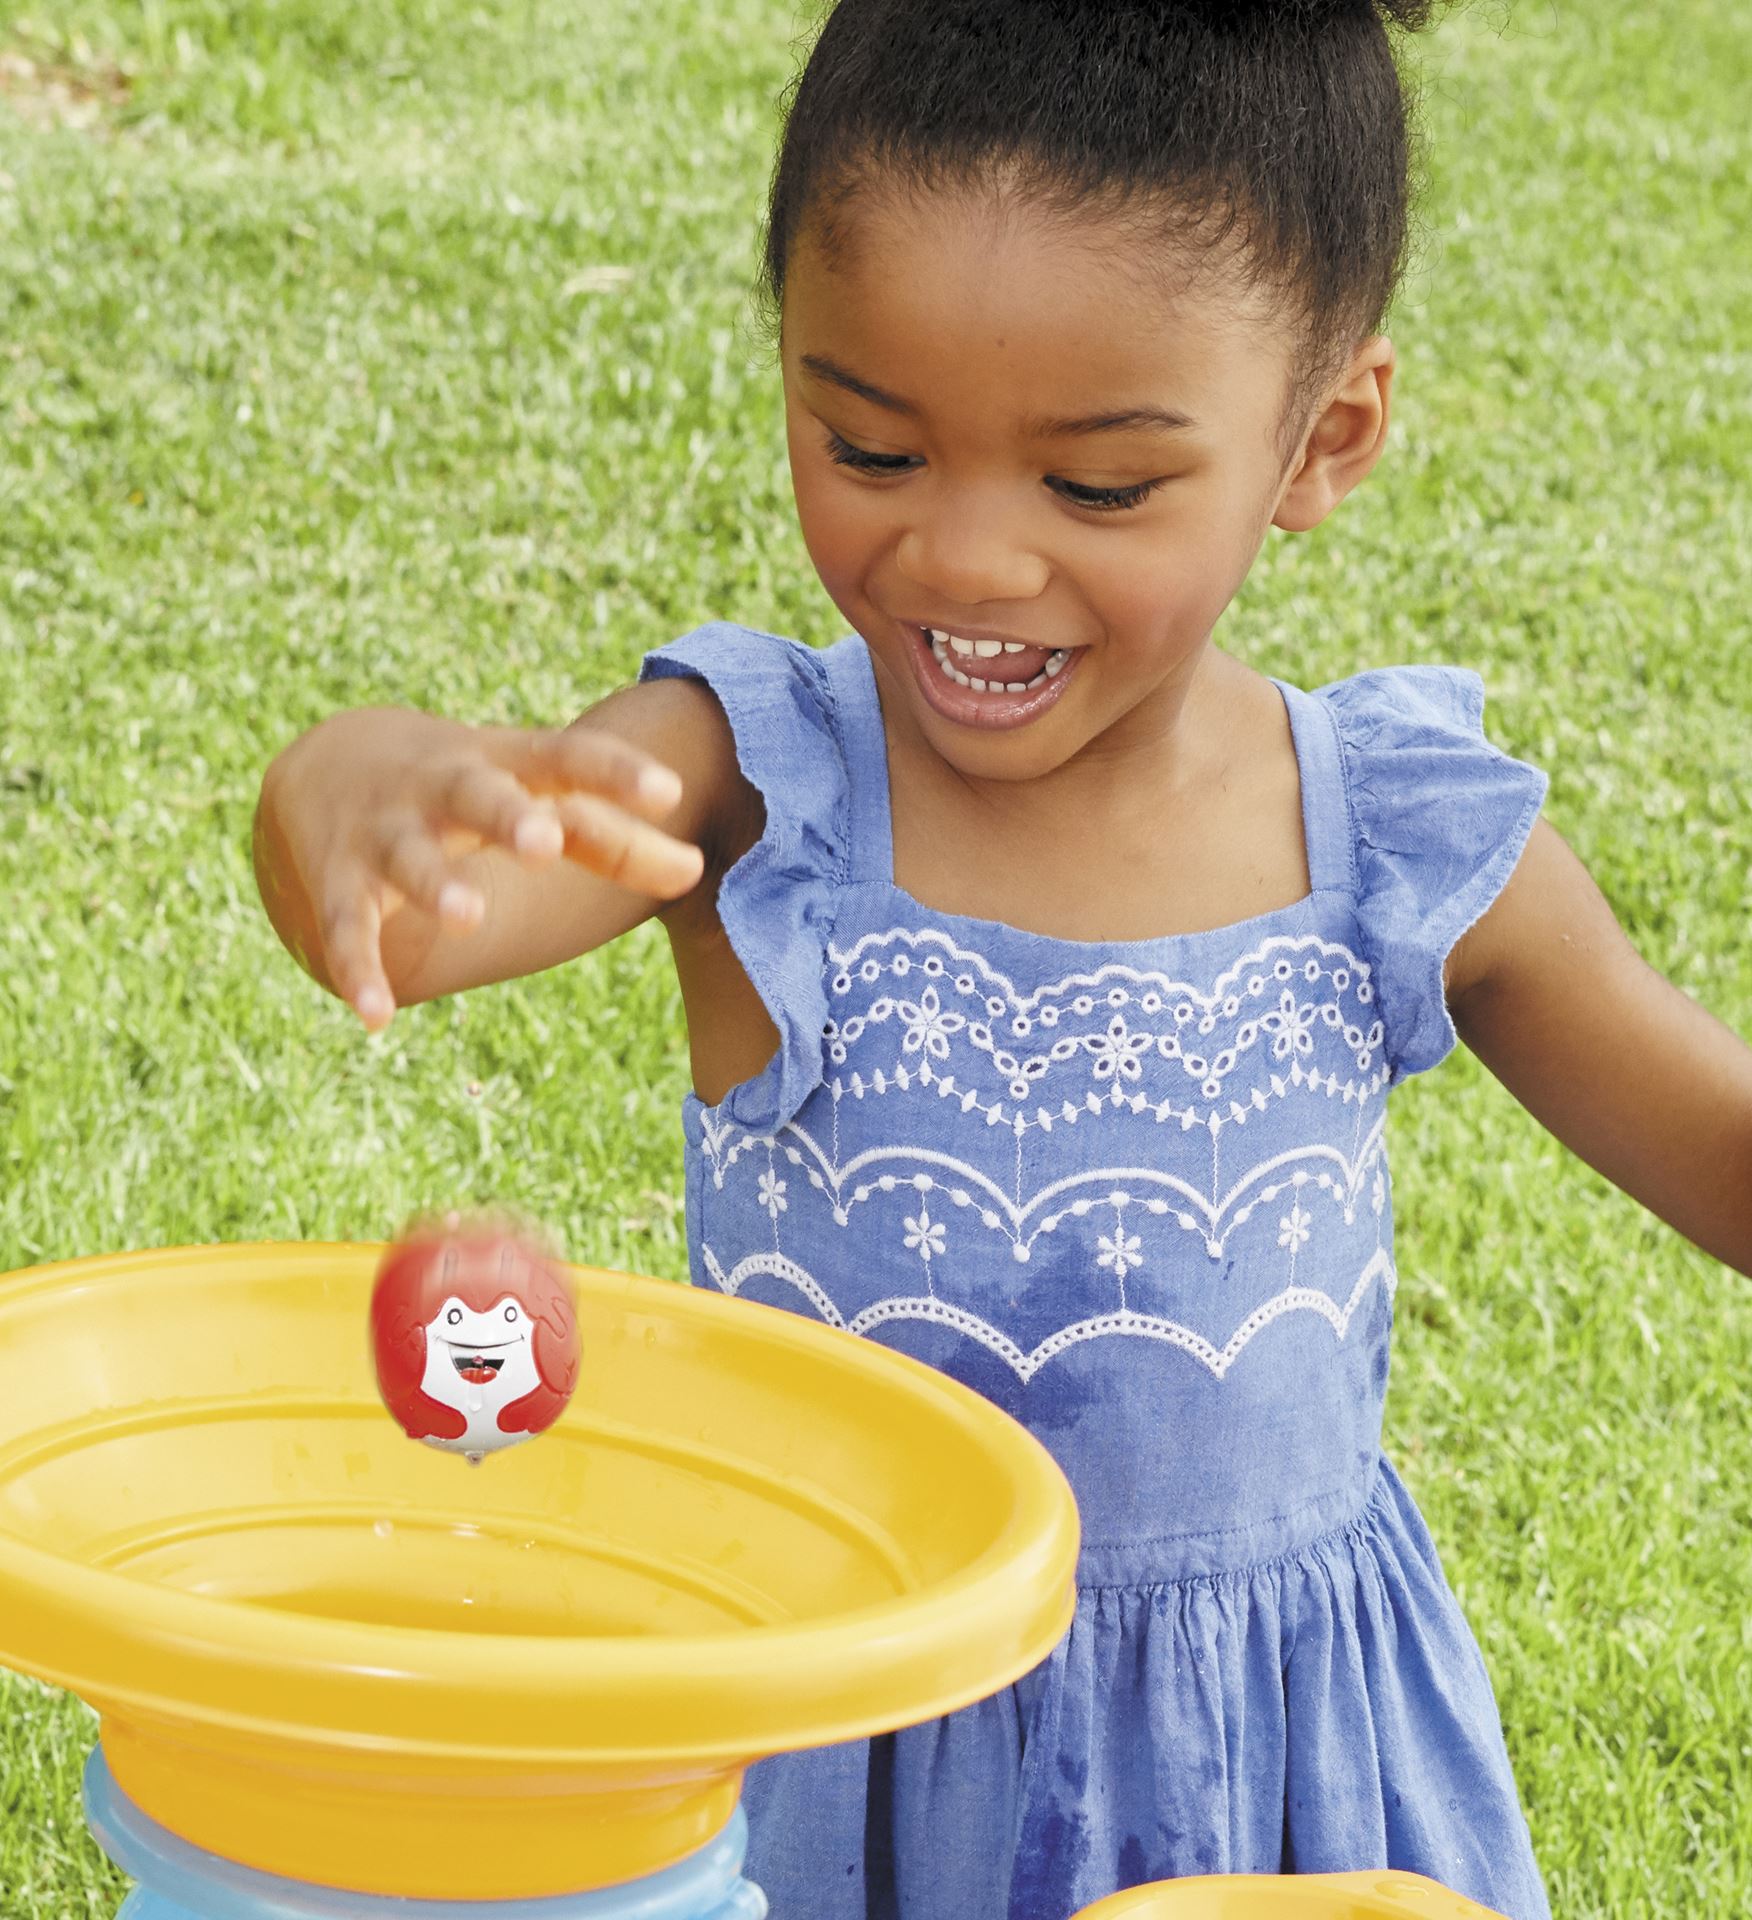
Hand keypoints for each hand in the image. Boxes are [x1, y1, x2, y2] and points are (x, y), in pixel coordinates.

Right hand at [255, 707, 705, 1031]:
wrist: (329, 760)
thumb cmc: (474, 788)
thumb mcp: (539, 799)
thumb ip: (614, 840)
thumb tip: (696, 871)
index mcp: (507, 764)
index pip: (569, 758)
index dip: (617, 773)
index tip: (667, 791)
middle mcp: (444, 789)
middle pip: (479, 795)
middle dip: (508, 816)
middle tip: (543, 842)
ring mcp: (387, 832)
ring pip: (410, 857)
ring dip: (435, 885)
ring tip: (468, 917)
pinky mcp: (339, 879)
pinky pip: (347, 926)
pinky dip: (359, 969)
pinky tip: (376, 1016)